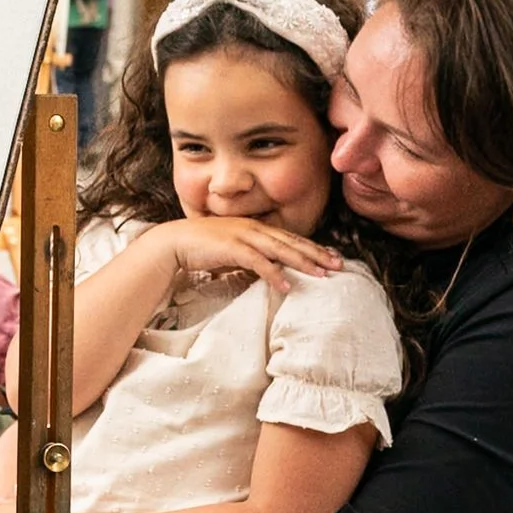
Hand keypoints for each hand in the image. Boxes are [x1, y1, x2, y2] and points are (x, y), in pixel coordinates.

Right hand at [144, 216, 339, 294]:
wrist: (174, 241)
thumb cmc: (201, 247)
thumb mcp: (232, 248)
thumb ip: (251, 255)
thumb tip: (269, 268)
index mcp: (254, 227)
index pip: (289, 237)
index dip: (312, 247)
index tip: (331, 257)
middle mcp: (252, 228)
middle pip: (291, 241)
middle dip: (317, 254)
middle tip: (338, 265)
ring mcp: (242, 236)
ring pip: (280, 250)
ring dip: (302, 262)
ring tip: (321, 275)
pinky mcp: (232, 248)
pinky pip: (258, 262)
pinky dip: (273, 273)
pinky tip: (286, 285)